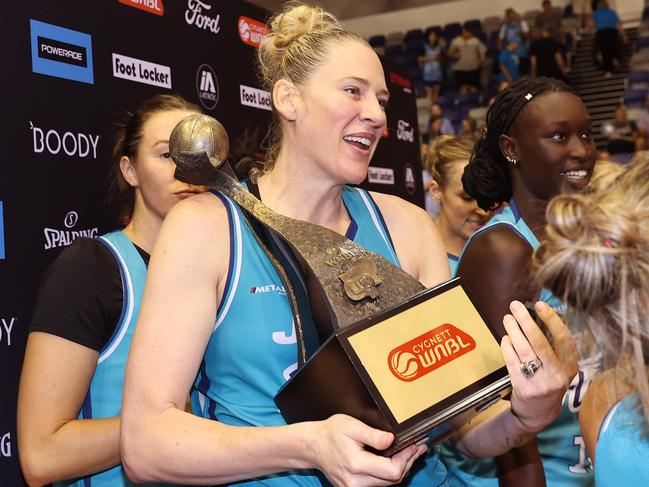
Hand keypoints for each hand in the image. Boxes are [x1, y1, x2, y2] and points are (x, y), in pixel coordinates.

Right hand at [310, 414, 426, 486]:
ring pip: (387, 484)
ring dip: (401, 469)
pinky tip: (396, 460)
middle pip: (393, 480)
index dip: (407, 458)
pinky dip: (390, 473)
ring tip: (411, 452)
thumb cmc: (331, 433)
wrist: (312, 446)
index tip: (415, 444)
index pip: (392, 470)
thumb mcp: (352, 426)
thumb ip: (373, 435)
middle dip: (408, 462)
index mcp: (356, 464)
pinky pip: (378, 484)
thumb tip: (392, 440)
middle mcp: (355, 481)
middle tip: (419, 446)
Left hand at [500, 301, 576, 433]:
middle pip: (540, 343)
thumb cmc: (547, 382)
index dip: (552, 319)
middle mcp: (558, 375)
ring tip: (507, 318)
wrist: (538, 413)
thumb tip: (538, 315)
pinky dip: (507, 347)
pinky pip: (512, 361)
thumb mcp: (558, 367)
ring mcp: (540, 383)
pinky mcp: (524, 388)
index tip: (540, 305)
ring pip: (524, 350)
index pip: (563, 339)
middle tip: (515, 306)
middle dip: (526, 321)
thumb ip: (552, 346)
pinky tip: (505, 338)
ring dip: (513, 331)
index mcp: (570, 367)